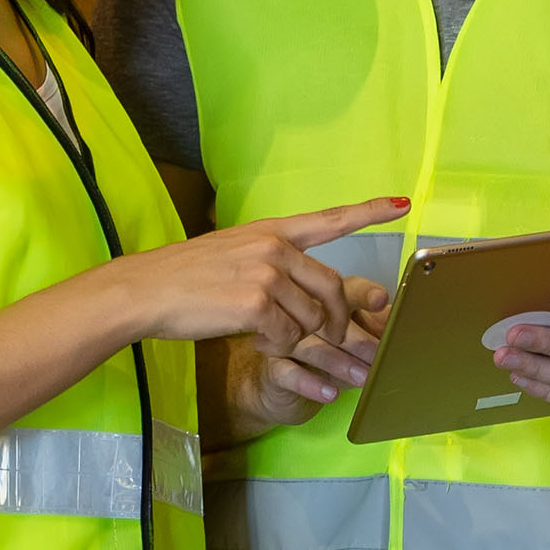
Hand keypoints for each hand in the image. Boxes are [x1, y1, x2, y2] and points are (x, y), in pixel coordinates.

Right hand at [99, 197, 406, 357]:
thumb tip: (301, 291)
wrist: (145, 290)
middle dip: (337, 320)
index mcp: (271, 230)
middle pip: (332, 288)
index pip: (330, 218)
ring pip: (311, 318)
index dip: (370, 212)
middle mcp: (274, 247)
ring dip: (297, 337)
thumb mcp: (231, 252)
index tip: (403, 204)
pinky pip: (287, 337)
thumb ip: (269, 261)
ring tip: (267, 335)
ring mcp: (266, 274)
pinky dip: (277, 346)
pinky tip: (254, 339)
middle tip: (329, 338)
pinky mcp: (256, 304)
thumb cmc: (184, 277)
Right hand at [218, 307, 389, 440]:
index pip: (344, 290)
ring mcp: (285, 340)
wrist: (278, 388)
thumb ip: (376, 330)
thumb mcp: (353, 343)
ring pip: (309, 345)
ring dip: (338, 362)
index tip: (380, 300)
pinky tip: (330, 394)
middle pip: (327, 318)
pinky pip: (288, 372)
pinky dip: (310, 384)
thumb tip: (405, 324)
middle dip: (358, 340)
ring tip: (362, 378)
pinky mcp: (273, 367)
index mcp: (325, 301)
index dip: (363, 294)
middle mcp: (302, 315)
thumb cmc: (322, 356)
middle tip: (378, 356)